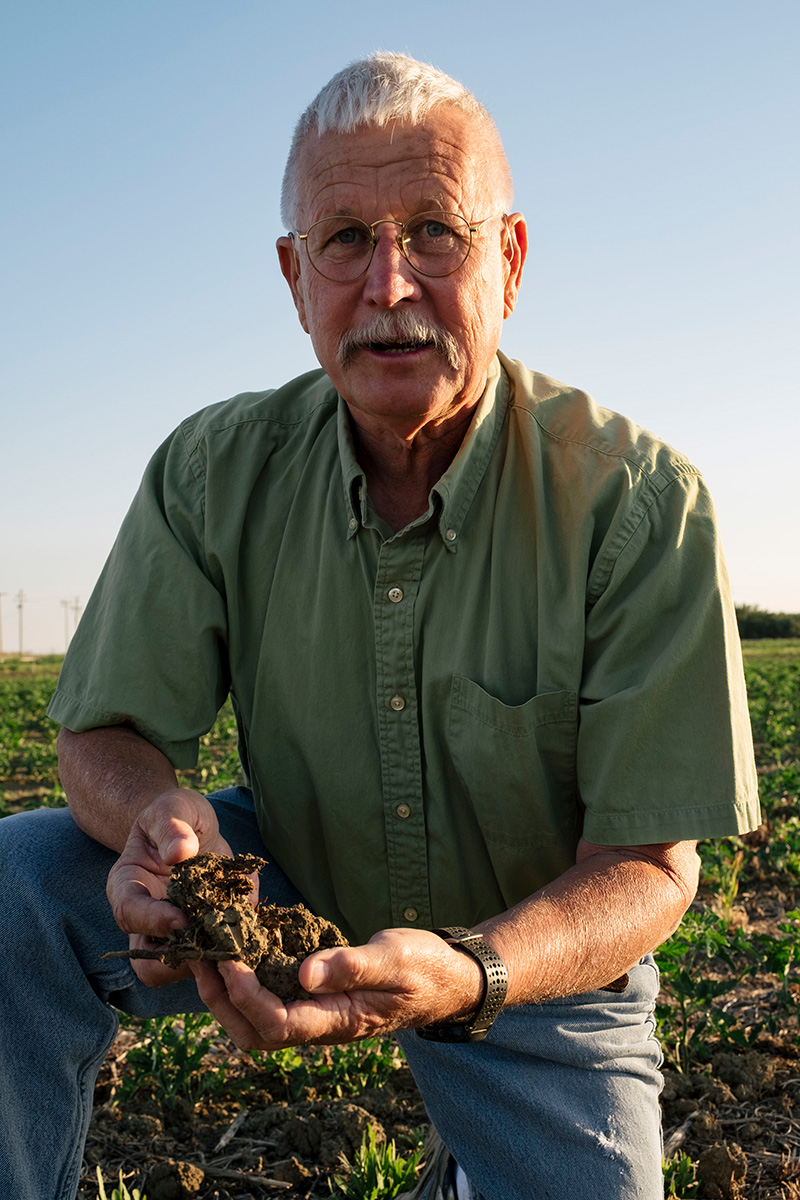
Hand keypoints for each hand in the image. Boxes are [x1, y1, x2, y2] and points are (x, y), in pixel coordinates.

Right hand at [106, 788, 249, 986]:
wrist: (189, 825)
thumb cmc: (174, 814)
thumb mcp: (173, 808)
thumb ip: (172, 828)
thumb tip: (179, 853)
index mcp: (127, 885)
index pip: (129, 914)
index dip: (153, 921)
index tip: (182, 918)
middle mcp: (145, 918)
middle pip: (149, 961)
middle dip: (182, 959)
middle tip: (216, 944)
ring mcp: (173, 932)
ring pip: (184, 967)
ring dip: (214, 959)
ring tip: (243, 938)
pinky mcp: (203, 934)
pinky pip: (216, 954)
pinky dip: (237, 947)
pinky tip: (257, 929)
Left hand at [188, 927, 484, 1050]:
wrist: (450, 979)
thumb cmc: (425, 967)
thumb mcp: (393, 957)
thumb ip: (351, 965)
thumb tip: (303, 972)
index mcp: (339, 1021)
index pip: (277, 1022)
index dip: (245, 996)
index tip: (227, 959)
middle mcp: (322, 1027)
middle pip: (255, 1033)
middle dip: (221, 1000)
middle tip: (199, 958)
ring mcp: (319, 1016)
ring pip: (258, 1023)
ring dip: (227, 994)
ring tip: (206, 954)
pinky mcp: (318, 1000)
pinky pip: (272, 1001)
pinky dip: (247, 982)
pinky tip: (237, 951)